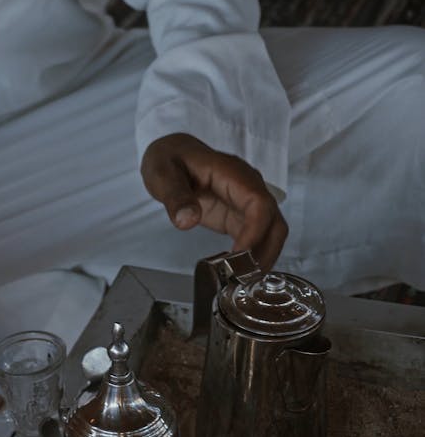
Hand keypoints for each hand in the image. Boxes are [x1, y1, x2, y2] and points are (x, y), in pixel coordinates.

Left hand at [141, 133, 287, 272]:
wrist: (173, 155)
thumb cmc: (170, 159)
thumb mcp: (162, 173)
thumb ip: (175, 196)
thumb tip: (188, 220)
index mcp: (232, 174)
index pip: (259, 204)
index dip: (255, 232)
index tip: (239, 256)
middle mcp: (248, 187)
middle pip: (274, 222)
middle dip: (265, 252)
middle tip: (242, 277)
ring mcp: (246, 203)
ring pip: (271, 233)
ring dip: (262, 258)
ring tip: (240, 280)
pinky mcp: (240, 217)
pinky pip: (257, 239)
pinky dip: (252, 257)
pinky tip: (237, 273)